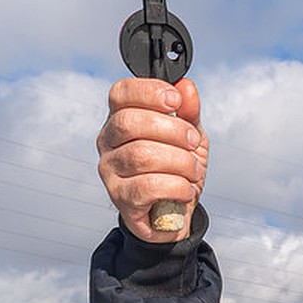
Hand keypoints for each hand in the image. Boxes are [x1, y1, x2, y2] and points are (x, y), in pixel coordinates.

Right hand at [96, 77, 208, 241]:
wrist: (176, 215)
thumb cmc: (176, 171)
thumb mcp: (189, 138)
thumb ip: (188, 113)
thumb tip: (186, 87)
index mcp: (121, 118)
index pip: (121, 93)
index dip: (149, 92)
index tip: (175, 100)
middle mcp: (109, 142)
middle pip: (130, 123)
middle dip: (172, 130)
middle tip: (193, 142)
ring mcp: (111, 171)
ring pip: (141, 155)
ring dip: (179, 161)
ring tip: (193, 171)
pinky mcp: (121, 198)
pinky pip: (148, 187)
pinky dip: (176, 186)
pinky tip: (186, 190)